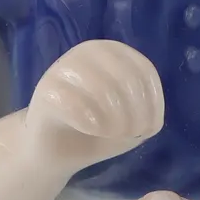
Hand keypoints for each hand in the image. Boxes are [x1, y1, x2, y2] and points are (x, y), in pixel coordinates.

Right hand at [25, 41, 164, 171]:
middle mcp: (88, 52)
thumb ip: (145, 113)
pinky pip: (77, 104)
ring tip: (112, 133)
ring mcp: (64, 67)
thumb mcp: (131, 120)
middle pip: (127, 80)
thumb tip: (148, 118)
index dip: (153, 103)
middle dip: (136, 114)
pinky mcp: (46, 89)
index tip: (149, 128)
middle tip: (129, 133)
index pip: (144, 71)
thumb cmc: (97, 128)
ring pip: (103, 90)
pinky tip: (93, 130)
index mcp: (113, 52)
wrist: (55, 147)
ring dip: (116, 120)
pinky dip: (92, 123)